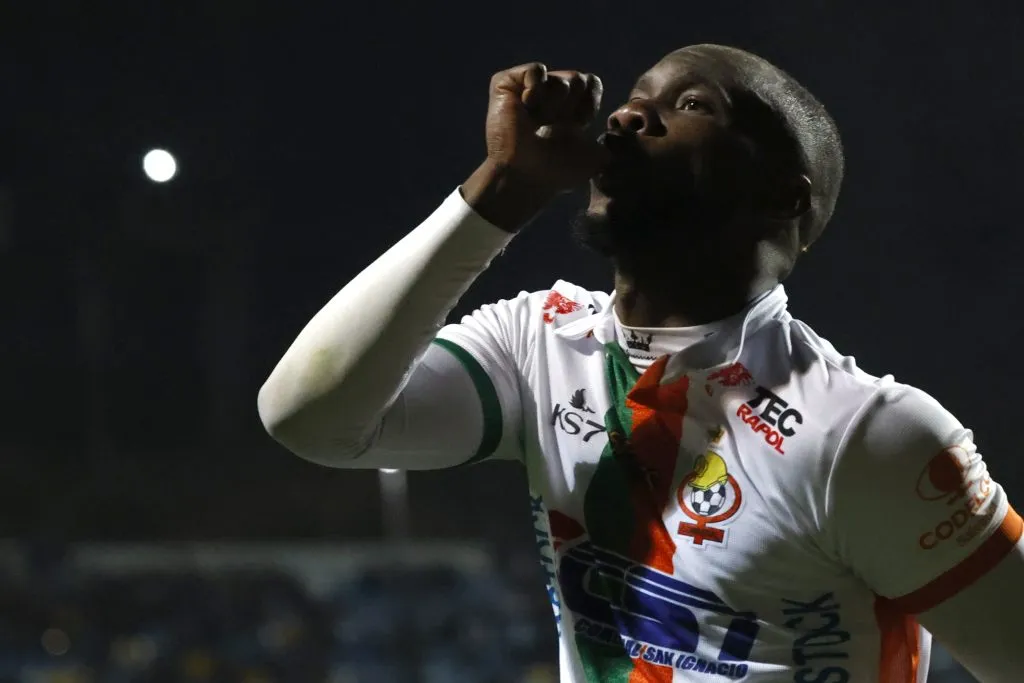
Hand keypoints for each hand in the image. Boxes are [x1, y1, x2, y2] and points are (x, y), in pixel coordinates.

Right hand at [462, 63, 609, 230]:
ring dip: (553, 104)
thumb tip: (636, 136)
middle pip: (578, 79)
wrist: (526, 175)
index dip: (589, 104)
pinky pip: (536, 70)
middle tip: (554, 127)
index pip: (592, 84)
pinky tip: (528, 107)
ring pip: (560, 78)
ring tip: (537, 123)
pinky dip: (536, 88)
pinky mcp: (507, 84)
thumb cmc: (556, 173)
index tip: (578, 126)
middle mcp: (550, 98)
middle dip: (571, 105)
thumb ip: (618, 146)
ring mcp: (528, 90)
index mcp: (570, 111)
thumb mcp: (597, 159)